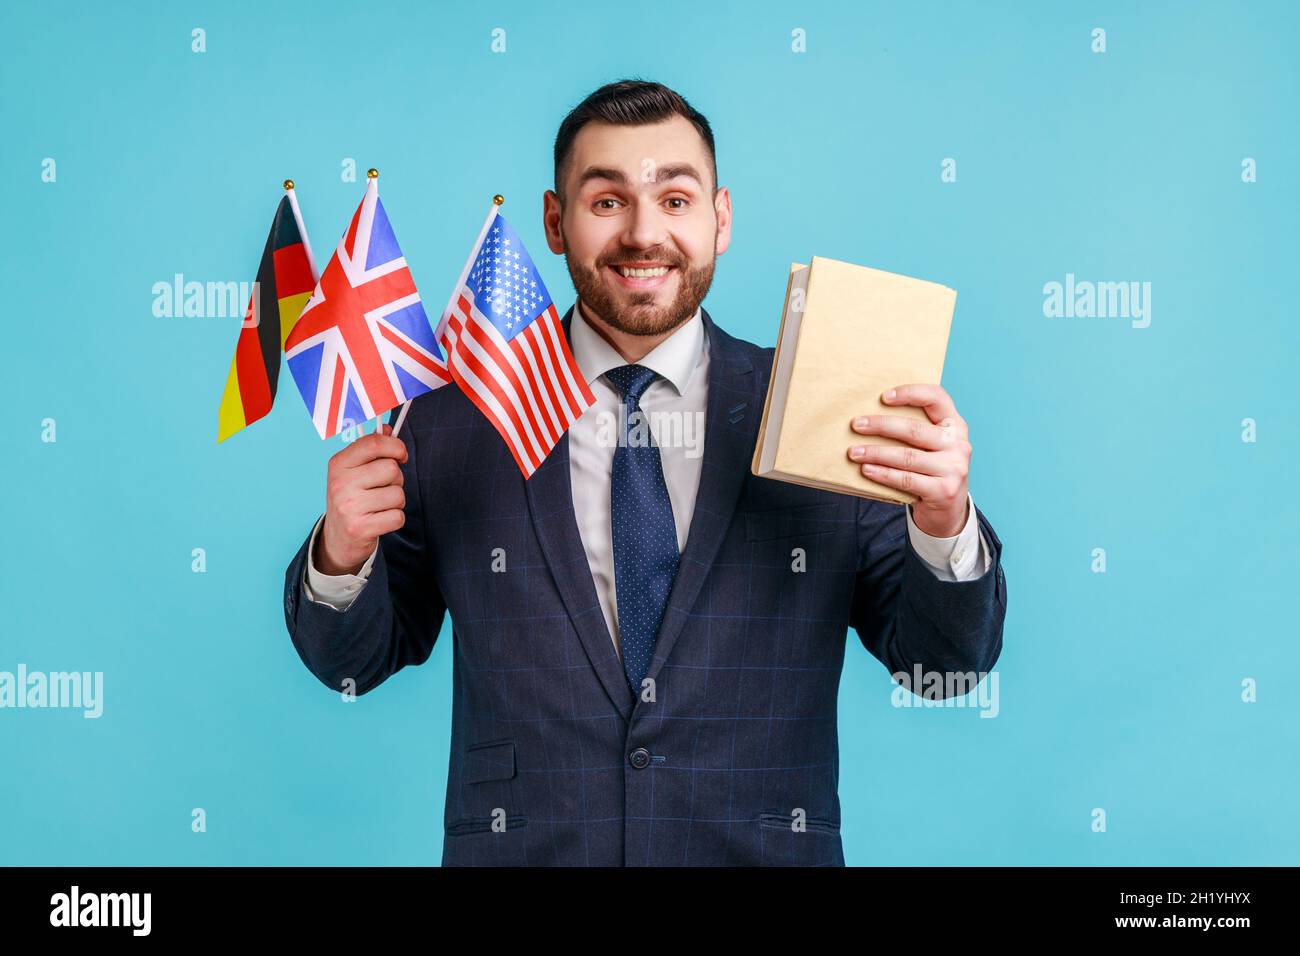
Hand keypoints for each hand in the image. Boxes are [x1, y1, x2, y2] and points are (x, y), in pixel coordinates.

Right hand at [316, 424, 408, 574]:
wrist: (338, 538)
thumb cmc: (352, 498)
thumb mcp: (354, 470)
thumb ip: (371, 448)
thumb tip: (387, 428)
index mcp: (339, 463)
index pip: (374, 443)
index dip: (395, 446)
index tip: (401, 455)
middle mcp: (340, 483)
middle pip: (391, 469)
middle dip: (396, 479)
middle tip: (384, 487)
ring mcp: (349, 507)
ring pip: (398, 494)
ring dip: (396, 501)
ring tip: (380, 505)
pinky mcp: (360, 528)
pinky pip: (397, 517)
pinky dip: (395, 519)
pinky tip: (380, 520)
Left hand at [846, 384, 971, 536]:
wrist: (948, 510)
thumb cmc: (931, 470)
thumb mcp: (932, 446)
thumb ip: (915, 431)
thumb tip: (870, 417)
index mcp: (955, 425)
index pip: (937, 398)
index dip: (911, 393)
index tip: (884, 397)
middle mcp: (958, 444)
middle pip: (915, 429)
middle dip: (881, 425)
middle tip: (856, 424)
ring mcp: (953, 468)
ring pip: (907, 456)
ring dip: (876, 453)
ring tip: (854, 452)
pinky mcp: (943, 490)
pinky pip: (907, 479)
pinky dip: (884, 474)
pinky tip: (867, 470)